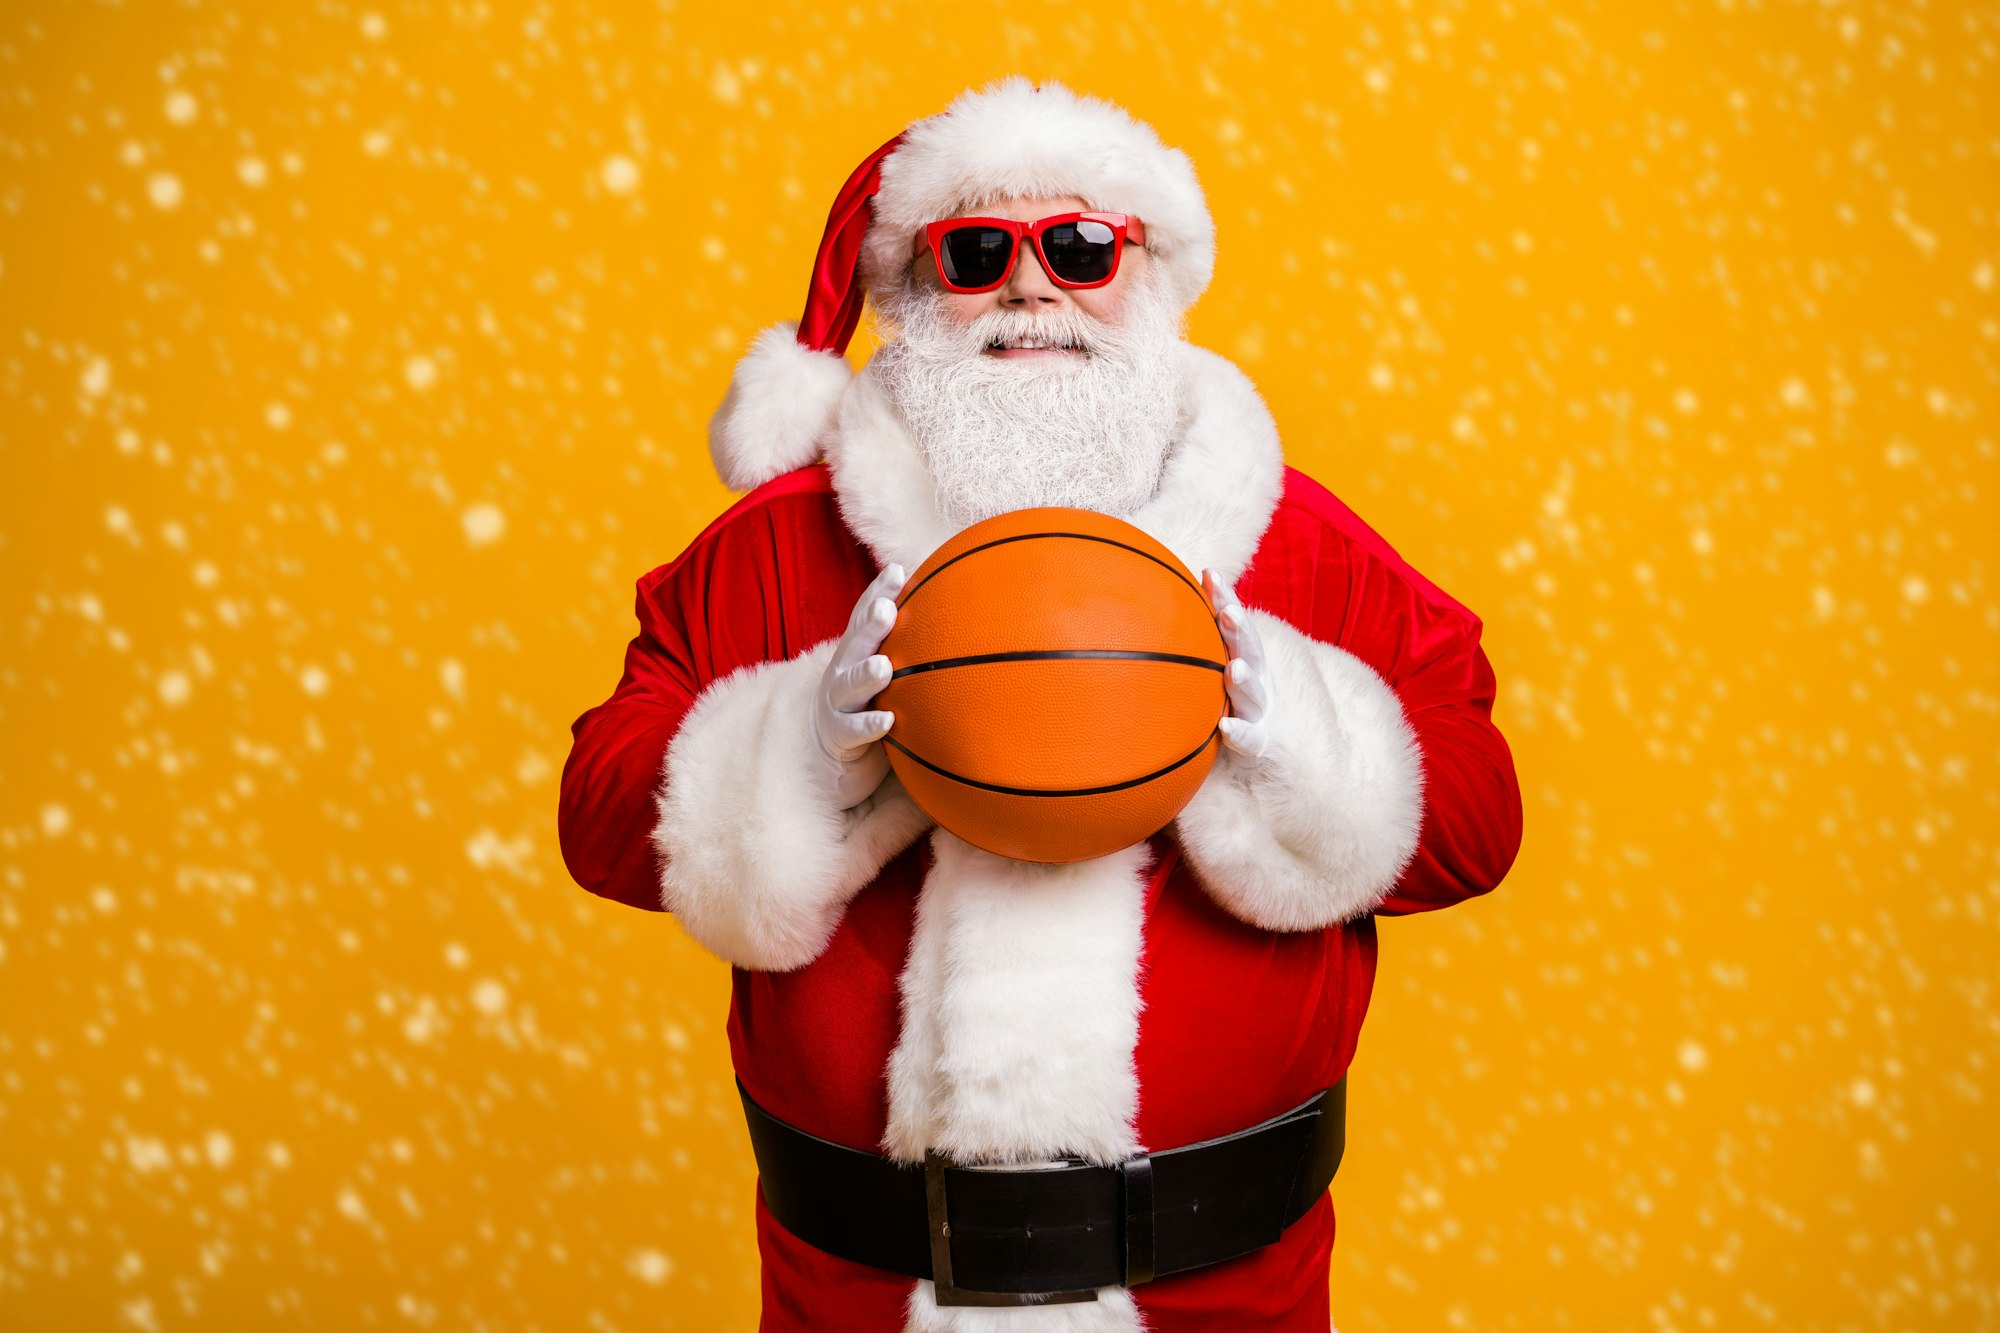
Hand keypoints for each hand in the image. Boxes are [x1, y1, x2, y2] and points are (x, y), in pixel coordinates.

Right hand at [811, 564, 905, 807]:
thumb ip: (903, 643)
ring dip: (866, 676)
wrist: (828, 750)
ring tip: (883, 667)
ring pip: (851, 686)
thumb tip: (945, 602)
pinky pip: (854, 730)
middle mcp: (843, 670)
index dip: (878, 593)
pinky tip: (888, 721)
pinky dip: (870, 725)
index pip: (863, 616)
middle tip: (886, 610)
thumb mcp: (879, 668)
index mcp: (855, 650)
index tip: (898, 571)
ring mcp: (838, 703)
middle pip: (855, 644)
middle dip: (870, 626)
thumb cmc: (866, 701)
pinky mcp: (840, 735)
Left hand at [1203, 569, 1271, 762]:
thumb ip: (1187, 646)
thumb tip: (1142, 605)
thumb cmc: (1222, 702)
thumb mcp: (1209, 671)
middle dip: (1240, 630)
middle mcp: (1255, 679)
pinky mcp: (1259, 743)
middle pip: (1250, 649)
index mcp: (1243, 657)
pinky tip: (1226, 728)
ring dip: (1245, 680)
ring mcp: (1258, 711)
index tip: (1208, 573)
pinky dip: (1240, 733)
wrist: (1263, 749)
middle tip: (1229, 613)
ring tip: (1235, 669)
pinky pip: (1250, 739)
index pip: (1234, 623)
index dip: (1224, 598)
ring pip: (1253, 693)